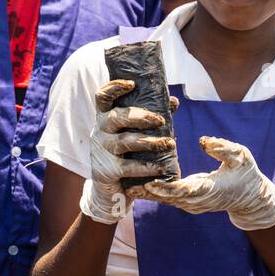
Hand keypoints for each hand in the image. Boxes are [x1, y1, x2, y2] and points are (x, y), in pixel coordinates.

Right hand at [81, 78, 178, 224]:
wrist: (109, 191)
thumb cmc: (125, 155)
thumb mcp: (133, 134)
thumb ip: (150, 118)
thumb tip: (174, 101)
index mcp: (105, 118)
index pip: (102, 97)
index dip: (114, 87)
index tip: (132, 84)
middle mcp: (100, 131)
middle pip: (117, 117)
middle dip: (140, 116)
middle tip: (160, 120)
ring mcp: (102, 151)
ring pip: (125, 141)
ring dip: (150, 141)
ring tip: (169, 143)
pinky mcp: (107, 171)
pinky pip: (128, 167)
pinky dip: (147, 167)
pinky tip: (161, 168)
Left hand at [141, 136, 274, 230]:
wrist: (250, 198)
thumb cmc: (246, 173)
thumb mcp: (241, 156)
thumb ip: (223, 148)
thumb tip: (203, 141)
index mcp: (210, 189)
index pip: (185, 190)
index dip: (166, 188)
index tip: (150, 183)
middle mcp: (198, 200)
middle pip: (169, 198)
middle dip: (149, 191)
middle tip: (129, 183)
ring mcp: (193, 204)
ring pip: (167, 200)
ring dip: (148, 194)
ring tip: (127, 185)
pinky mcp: (189, 202)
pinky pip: (169, 199)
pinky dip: (155, 194)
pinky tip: (139, 185)